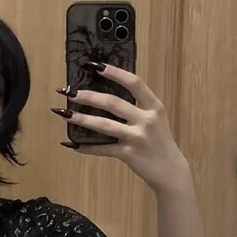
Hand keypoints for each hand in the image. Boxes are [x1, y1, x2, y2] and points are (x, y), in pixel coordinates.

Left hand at [52, 61, 190, 193]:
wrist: (170, 170)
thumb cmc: (160, 142)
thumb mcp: (155, 119)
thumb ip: (138, 106)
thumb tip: (108, 95)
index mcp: (154, 106)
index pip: (134, 83)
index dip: (115, 73)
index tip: (96, 66)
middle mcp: (146, 119)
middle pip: (113, 103)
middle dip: (89, 96)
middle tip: (71, 93)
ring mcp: (137, 137)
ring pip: (104, 125)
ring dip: (82, 119)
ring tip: (66, 114)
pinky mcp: (128, 154)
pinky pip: (103, 149)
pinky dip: (87, 147)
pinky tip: (73, 145)